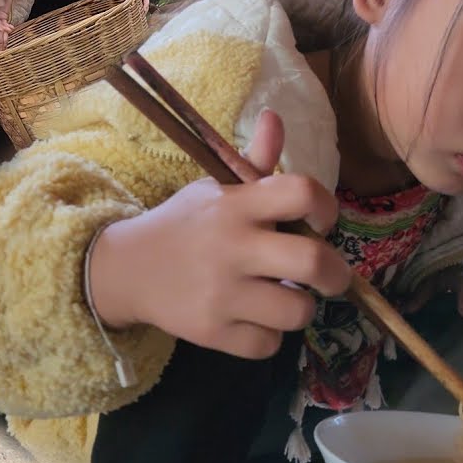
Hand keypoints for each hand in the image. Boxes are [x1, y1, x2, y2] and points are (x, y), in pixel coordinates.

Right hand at [88, 109, 350, 358]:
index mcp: (235, 206)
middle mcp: (231, 247)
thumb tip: (274, 117)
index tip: (321, 222)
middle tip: (329, 277)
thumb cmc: (182, 226)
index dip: (327, 207)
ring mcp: (221, 293)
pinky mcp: (212, 332)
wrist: (126, 269)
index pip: (302, 192)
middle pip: (314, 262)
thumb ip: (252, 162)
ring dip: (299, 307)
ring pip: (298, 312)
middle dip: (336, 274)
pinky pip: (268, 345)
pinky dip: (267, 336)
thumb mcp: (212, 190)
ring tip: (283, 299)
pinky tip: (251, 319)